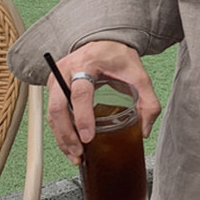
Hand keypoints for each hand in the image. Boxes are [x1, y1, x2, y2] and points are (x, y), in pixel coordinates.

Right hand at [47, 41, 160, 164]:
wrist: (104, 43)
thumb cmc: (118, 58)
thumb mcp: (139, 76)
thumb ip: (148, 102)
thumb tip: (143, 130)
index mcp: (87, 65)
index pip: (80, 93)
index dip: (83, 117)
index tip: (88, 137)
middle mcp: (66, 71)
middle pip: (57, 106)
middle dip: (67, 134)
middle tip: (79, 152)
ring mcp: (57, 79)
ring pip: (51, 113)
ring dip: (61, 137)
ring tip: (75, 155)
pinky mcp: (54, 88)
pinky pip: (53, 113)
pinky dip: (60, 131)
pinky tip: (70, 145)